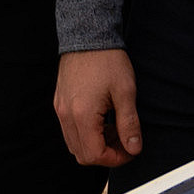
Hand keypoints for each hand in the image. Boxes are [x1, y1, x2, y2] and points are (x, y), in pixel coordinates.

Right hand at [54, 48, 140, 167]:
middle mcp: (66, 115)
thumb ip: (129, 124)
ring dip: (95, 145)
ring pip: (74, 144)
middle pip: (82, 154)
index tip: (131, 150)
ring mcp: (60, 109)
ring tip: (114, 129)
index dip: (115, 159)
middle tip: (124, 142)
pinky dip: (86, 134)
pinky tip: (102, 120)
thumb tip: (134, 148)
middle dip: (105, 154)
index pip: (95, 155)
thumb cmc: (108, 60)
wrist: (88, 35)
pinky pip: (70, 130)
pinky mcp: (60, 102)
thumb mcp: (125, 91)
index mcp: (82, 115)